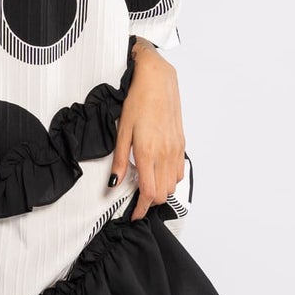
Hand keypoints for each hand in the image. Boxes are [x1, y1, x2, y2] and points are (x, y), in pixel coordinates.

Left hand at [110, 46, 186, 220]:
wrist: (158, 80)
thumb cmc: (138, 101)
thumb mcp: (122, 131)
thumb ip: (119, 160)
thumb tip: (113, 182)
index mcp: (148, 152)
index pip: (149, 193)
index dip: (141, 208)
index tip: (134, 214)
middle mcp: (165, 154)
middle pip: (163, 194)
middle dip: (150, 202)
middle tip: (137, 201)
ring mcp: (176, 149)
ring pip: (173, 185)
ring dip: (161, 191)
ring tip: (148, 187)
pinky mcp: (181, 143)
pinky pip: (179, 171)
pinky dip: (170, 179)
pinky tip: (159, 172)